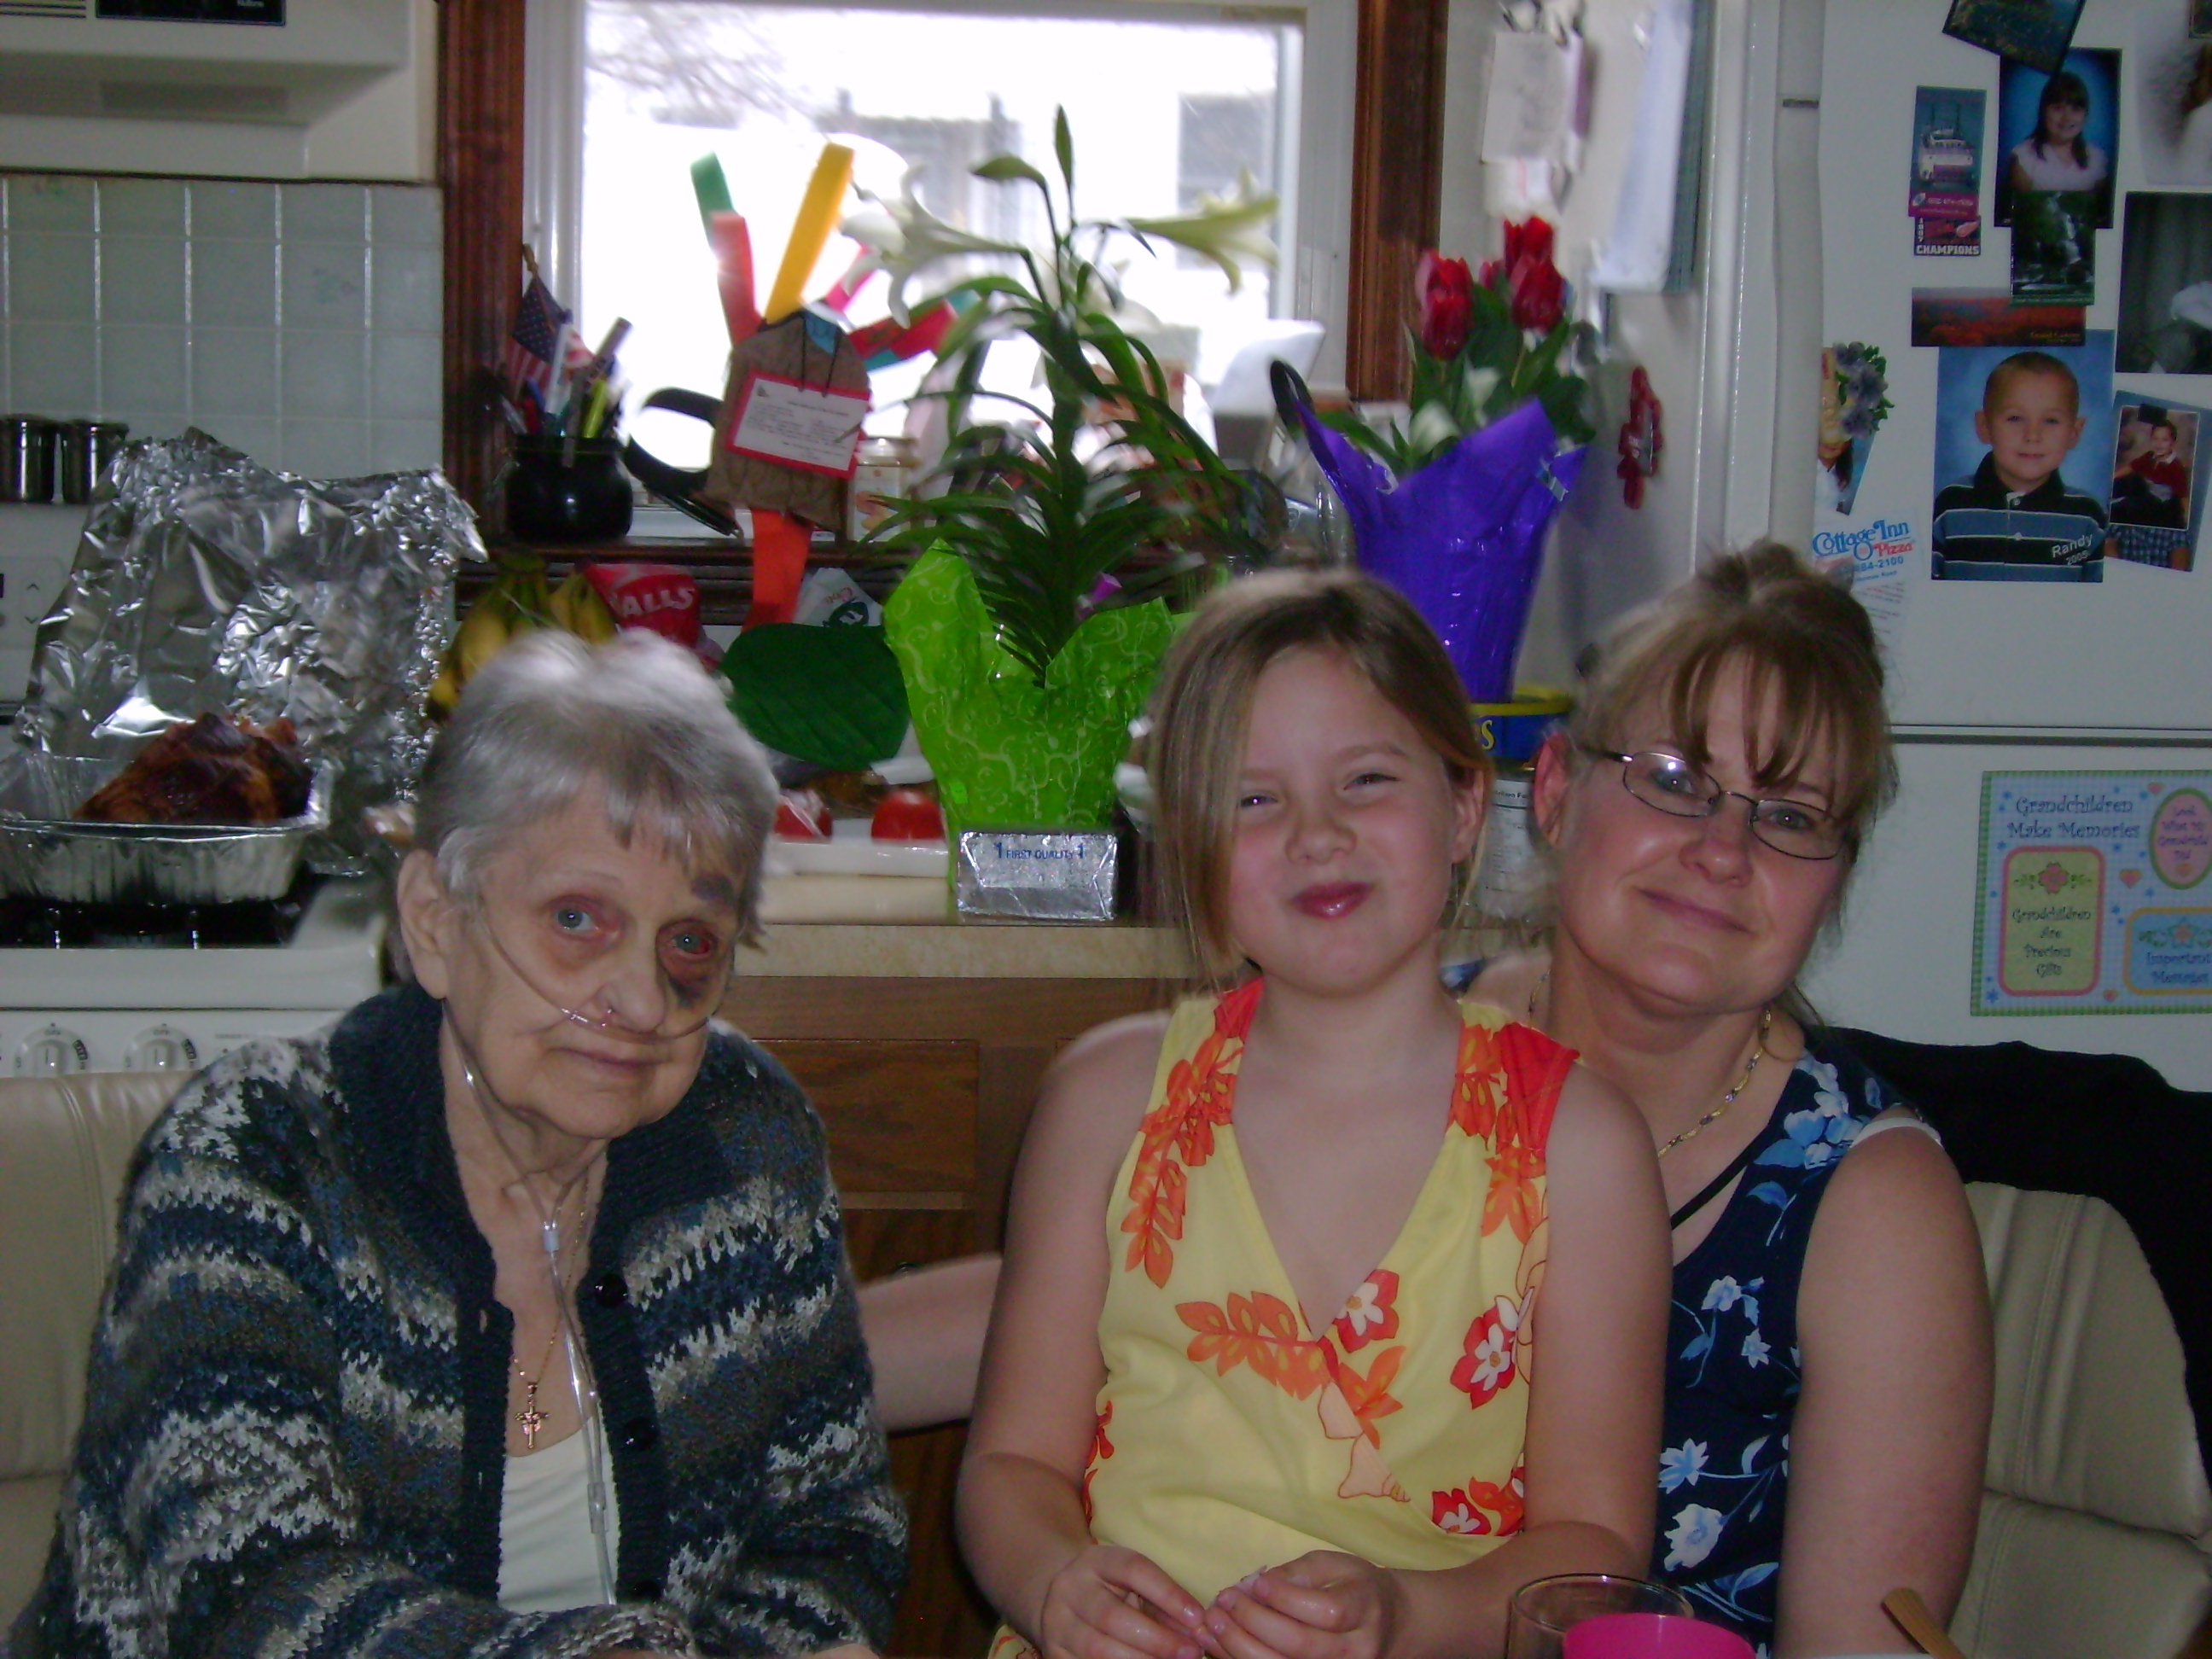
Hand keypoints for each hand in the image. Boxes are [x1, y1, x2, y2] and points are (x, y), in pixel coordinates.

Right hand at [1039, 1543, 1210, 1658]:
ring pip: (1098, 1649)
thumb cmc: (1113, 1592)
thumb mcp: (1136, 1587)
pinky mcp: (1053, 1653)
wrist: (1064, 1603)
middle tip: (1191, 1653)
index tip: (1198, 1617)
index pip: (1133, 1570)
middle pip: (1112, 1616)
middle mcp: (1069, 1588)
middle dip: (1157, 1640)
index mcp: (1095, 1561)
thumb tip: (1199, 1631)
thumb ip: (1166, 1605)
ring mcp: (1056, 1623)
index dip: (1168, 1594)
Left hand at [1201, 1553, 1404, 1658]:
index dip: (1285, 1599)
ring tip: (1212, 1622)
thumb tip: (1255, 1585)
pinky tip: (1217, 1643)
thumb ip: (1297, 1573)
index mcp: (1364, 1611)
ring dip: (1238, 1647)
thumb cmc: (1356, 1588)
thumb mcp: (1335, 1565)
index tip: (1254, 1583)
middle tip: (1223, 1600)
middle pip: (1299, 1646)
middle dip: (1253, 1622)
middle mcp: (1356, 1651)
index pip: (1325, 1613)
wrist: (1390, 1625)